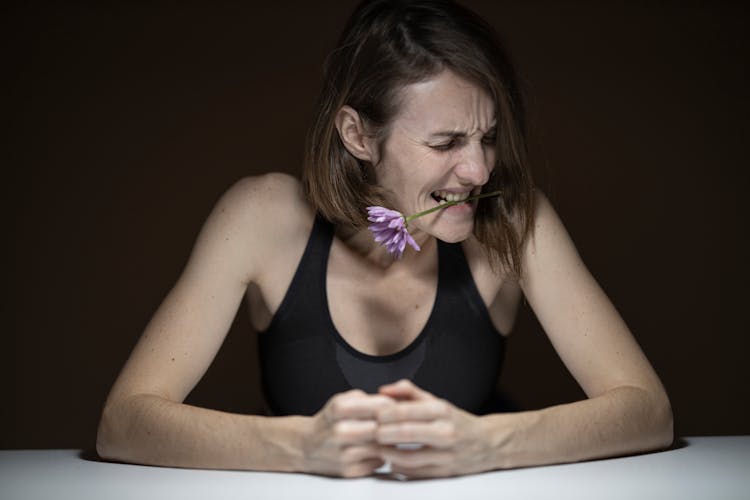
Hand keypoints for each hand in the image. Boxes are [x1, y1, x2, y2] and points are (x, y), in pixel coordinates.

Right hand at [302, 389, 394, 477]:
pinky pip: (378, 462)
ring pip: (383, 447)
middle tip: (397, 423)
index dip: (394, 407)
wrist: (305, 445)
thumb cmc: (328, 421)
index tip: (397, 407)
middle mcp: (341, 431)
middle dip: (393, 426)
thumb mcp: (341, 400)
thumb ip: (366, 398)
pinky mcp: (349, 471)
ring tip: (385, 435)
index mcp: (339, 409)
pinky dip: (380, 455)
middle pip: (384, 428)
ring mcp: (345, 453)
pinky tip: (374, 449)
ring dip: (389, 442)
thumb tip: (394, 403)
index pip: (381, 406)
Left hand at [376, 379, 493, 477]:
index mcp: (442, 411)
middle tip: (370, 432)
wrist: (488, 443)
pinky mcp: (445, 473)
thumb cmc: (456, 421)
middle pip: (406, 433)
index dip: (385, 414)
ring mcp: (447, 454)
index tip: (372, 415)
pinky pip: (416, 473)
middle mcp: (446, 432)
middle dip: (383, 433)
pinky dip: (400, 468)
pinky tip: (391, 461)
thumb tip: (382, 390)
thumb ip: (408, 392)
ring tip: (378, 447)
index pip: (407, 411)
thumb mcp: (436, 401)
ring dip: (388, 453)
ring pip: (409, 457)